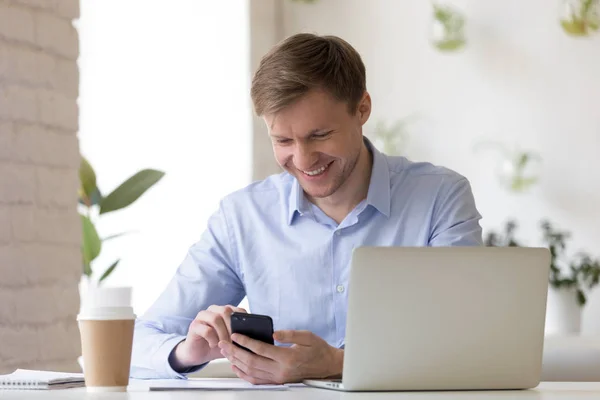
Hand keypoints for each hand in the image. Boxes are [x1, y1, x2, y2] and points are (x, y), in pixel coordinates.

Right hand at [170, 305, 246, 371]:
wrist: (198, 354)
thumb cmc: (217, 345)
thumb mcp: (232, 341)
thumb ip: (241, 336)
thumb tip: (256, 337)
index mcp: (225, 311)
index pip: (239, 310)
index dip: (244, 322)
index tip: (247, 335)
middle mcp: (214, 310)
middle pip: (226, 311)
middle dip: (232, 327)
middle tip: (234, 341)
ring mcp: (202, 316)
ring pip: (216, 319)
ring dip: (223, 334)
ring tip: (224, 345)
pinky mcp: (194, 326)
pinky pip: (206, 330)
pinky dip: (213, 339)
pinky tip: (213, 345)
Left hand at [219, 330, 342, 383]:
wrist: (327, 365)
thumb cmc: (318, 350)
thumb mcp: (307, 336)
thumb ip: (289, 334)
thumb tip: (273, 333)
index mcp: (287, 358)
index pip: (260, 349)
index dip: (245, 342)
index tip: (235, 335)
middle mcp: (281, 370)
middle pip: (251, 361)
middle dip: (235, 351)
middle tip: (224, 343)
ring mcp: (278, 378)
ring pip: (251, 372)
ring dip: (236, 362)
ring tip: (227, 352)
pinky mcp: (278, 381)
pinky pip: (256, 380)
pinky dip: (244, 374)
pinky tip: (237, 366)